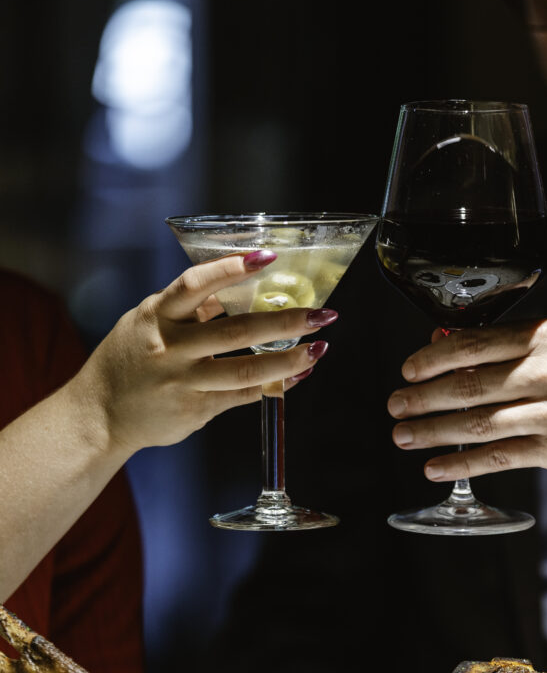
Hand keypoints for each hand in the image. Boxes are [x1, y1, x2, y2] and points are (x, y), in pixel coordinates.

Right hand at [75, 253, 336, 455]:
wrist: (99, 415)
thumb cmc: (129, 361)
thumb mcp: (146, 322)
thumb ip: (188, 309)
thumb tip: (236, 289)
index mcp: (156, 316)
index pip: (195, 284)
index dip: (232, 269)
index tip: (269, 257)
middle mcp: (170, 348)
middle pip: (235, 331)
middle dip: (283, 321)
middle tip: (321, 313)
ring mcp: (184, 382)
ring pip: (245, 369)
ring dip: (287, 360)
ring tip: (318, 350)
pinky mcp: (195, 409)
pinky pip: (242, 395)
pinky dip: (273, 385)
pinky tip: (295, 376)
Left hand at [387, 319, 546, 479]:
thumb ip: (501, 344)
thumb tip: (439, 345)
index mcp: (544, 337)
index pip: (475, 345)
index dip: (433, 360)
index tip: (408, 370)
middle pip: (472, 387)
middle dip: (424, 398)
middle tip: (396, 406)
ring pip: (481, 425)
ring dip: (435, 433)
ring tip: (404, 437)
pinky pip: (500, 458)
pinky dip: (462, 464)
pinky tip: (435, 467)